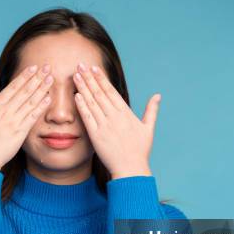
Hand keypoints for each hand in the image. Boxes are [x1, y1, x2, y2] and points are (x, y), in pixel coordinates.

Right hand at [0, 64, 53, 170]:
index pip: (12, 87)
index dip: (24, 76)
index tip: (33, 67)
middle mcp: (4, 111)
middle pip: (23, 91)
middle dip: (36, 78)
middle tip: (47, 67)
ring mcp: (13, 121)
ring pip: (30, 101)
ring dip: (41, 89)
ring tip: (51, 79)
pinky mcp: (19, 132)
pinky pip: (32, 117)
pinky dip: (40, 107)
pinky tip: (48, 99)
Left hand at [72, 62, 160, 179]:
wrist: (131, 168)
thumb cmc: (140, 150)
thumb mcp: (148, 128)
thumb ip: (151, 110)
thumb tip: (158, 95)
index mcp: (126, 113)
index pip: (111, 91)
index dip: (101, 78)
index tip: (94, 68)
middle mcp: (115, 116)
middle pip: (99, 93)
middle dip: (89, 78)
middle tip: (80, 65)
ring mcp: (105, 125)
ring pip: (92, 102)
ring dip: (83, 88)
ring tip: (76, 76)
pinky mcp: (96, 135)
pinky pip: (87, 118)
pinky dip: (81, 106)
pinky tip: (76, 95)